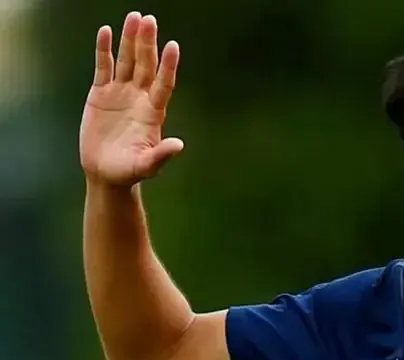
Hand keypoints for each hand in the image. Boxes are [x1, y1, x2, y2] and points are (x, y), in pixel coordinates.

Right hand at [79, 12, 182, 186]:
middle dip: (147, 43)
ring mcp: (121, 93)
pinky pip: (103, 67)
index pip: (164, 84)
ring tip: (134, 17)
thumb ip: (161, 155)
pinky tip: (106, 31)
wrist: (106, 173)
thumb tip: (179, 146)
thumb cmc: (129, 171)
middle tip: (149, 20)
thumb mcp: (146, 166)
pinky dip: (103, 50)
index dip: (168, 66)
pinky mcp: (100, 94)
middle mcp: (139, 98)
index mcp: (153, 113)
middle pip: (146, 65)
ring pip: (127, 61)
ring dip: (130, 40)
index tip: (173, 46)